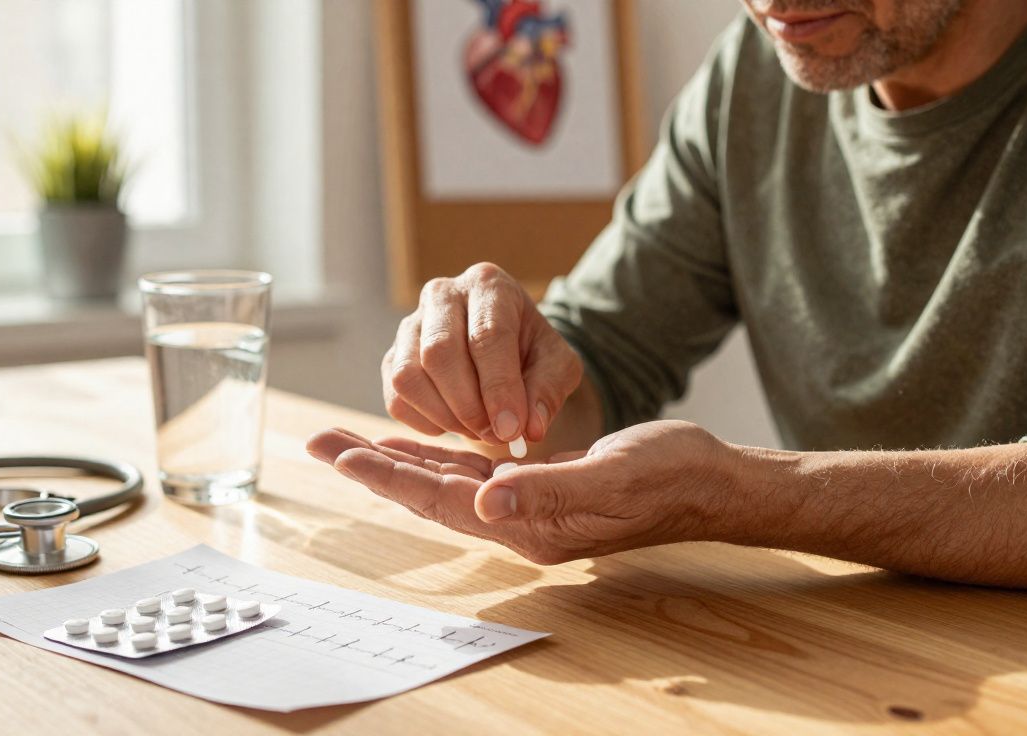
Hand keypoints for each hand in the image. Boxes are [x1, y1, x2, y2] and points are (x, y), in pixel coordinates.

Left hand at [306, 421, 735, 564]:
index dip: (387, 475)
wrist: (709, 482)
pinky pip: (470, 474)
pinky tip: (412, 446)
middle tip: (317, 440)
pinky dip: (434, 459)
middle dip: (370, 466)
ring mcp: (525, 506)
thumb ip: (549, 489)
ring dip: (393, 461)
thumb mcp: (613, 476)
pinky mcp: (536, 487)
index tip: (338, 451)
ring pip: (442, 483)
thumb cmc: (669, 474)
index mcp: (529, 523)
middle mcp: (517, 520)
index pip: (439, 500)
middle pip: (426, 494)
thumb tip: (487, 496)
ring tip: (345, 441)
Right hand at [383, 262, 582, 444]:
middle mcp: (441, 295)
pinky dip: (426, 423)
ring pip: (408, 376)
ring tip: (478, 429)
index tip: (511, 430)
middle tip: (495, 435)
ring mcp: (409, 325)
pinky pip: (396, 398)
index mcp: (488, 286)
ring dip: (445, 416)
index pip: (487, 335)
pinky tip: (456, 424)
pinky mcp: (392, 358)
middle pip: (439, 352)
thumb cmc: (532, 352)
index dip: (498, 387)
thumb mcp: (558, 365)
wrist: (506, 350)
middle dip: (468, 405)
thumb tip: (529, 429)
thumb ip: (548, 392)